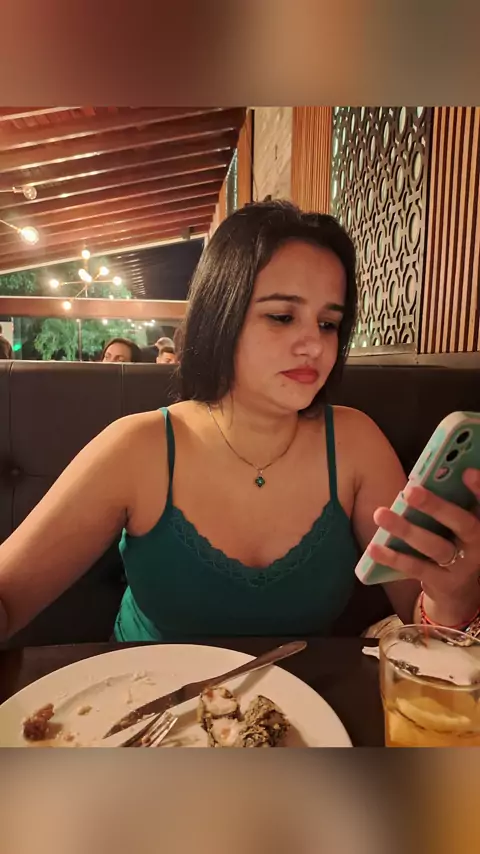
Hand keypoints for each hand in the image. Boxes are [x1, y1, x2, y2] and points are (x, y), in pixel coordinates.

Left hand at [368, 468, 479, 625]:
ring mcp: (463, 566)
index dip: (478, 488)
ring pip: (435, 546)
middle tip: (410, 491)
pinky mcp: (443, 583)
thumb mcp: (455, 524)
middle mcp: (477, 543)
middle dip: (436, 506)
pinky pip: (417, 568)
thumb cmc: (452, 543)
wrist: (458, 590)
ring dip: (407, 530)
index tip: (466, 472)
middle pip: (461, 522)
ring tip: (381, 514)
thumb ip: (447, 504)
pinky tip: (374, 548)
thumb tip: (420, 480)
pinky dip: (394, 558)